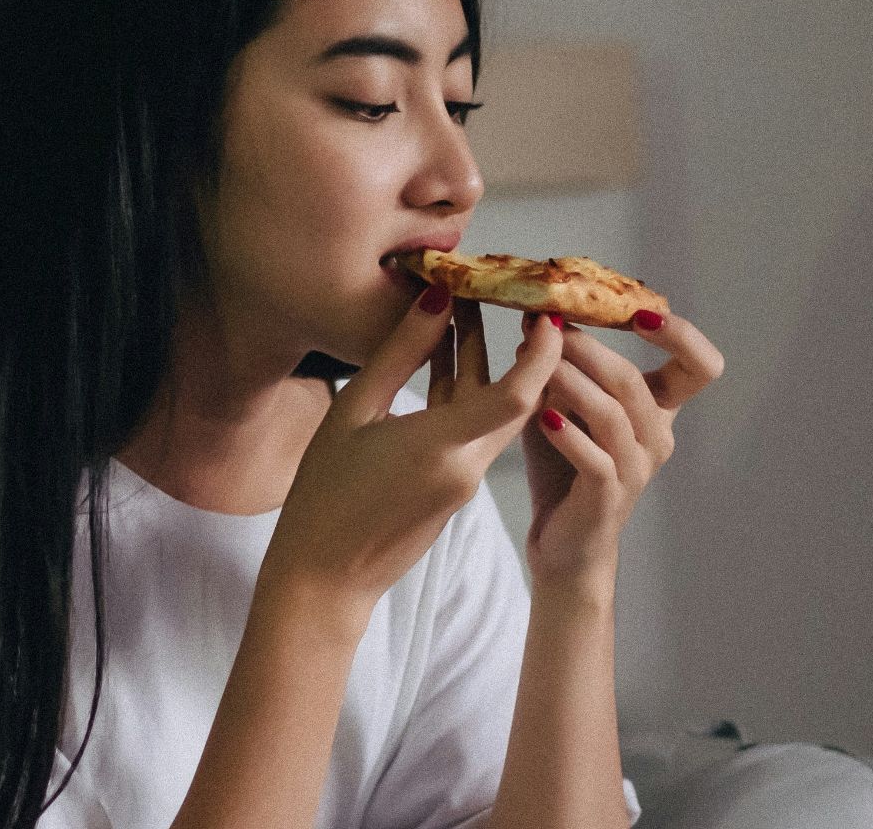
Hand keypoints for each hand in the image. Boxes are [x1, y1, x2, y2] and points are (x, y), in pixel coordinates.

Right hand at [264, 287, 563, 612]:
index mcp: (442, 448)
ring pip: (492, 414)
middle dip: (519, 347)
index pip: (517, 395)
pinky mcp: (454, 490)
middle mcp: (466, 468)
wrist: (324, 577)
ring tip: (461, 312)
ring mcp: (464, 483)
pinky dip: (465, 393)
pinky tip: (441, 359)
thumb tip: (437, 301)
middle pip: (515, 401)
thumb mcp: (352, 413)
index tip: (548, 311)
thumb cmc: (324, 496)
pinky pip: (471, 432)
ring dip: (485, 365)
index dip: (543, 352)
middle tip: (508, 296)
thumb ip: (399, 356)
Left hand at [518, 307, 723, 596]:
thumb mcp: (565, 405)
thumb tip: (537, 319)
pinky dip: (568, 434)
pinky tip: (542, 417)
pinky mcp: (609, 497)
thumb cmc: (566, 466)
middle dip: (593, 350)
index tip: (639, 312)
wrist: (565, 541)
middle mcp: (657, 437)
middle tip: (552, 329)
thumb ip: (558, 367)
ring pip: (614, 415)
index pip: (701, 366)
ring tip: (540, 366)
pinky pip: (595, 460)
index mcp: (658, 410)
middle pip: (638, 382)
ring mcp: (637, 469)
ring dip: (574, 383)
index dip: (682, 334)